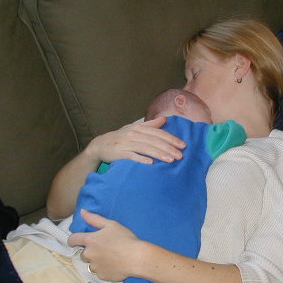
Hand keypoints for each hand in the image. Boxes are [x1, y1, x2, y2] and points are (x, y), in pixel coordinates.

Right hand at [46, 117, 185, 219]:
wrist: (100, 145)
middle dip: (168, 148)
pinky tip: (150, 163)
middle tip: (180, 155)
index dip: (171, 139)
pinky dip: (141, 159)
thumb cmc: (120, 138)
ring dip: (159, 154)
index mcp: (138, 128)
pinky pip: (131, 156)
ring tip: (170, 160)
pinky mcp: (119, 153)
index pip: (158, 133)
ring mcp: (125, 143)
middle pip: (154, 141)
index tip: (183, 145)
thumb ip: (150, 125)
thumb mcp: (134, 129)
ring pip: (146, 148)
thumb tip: (165, 119)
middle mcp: (133, 134)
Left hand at [68, 210, 144, 281]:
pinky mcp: (102, 276)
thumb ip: (94, 219)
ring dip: (97, 262)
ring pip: (91, 265)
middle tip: (104, 249)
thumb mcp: (111, 224)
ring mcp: (95, 266)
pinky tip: (115, 265)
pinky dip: (105, 269)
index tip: (76, 242)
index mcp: (90, 240)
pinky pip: (100, 272)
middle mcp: (89, 254)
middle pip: (83, 254)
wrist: (137, 258)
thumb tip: (82, 212)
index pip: (72, 240)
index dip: (72, 240)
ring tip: (111, 258)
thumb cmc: (125, 238)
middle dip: (90, 252)